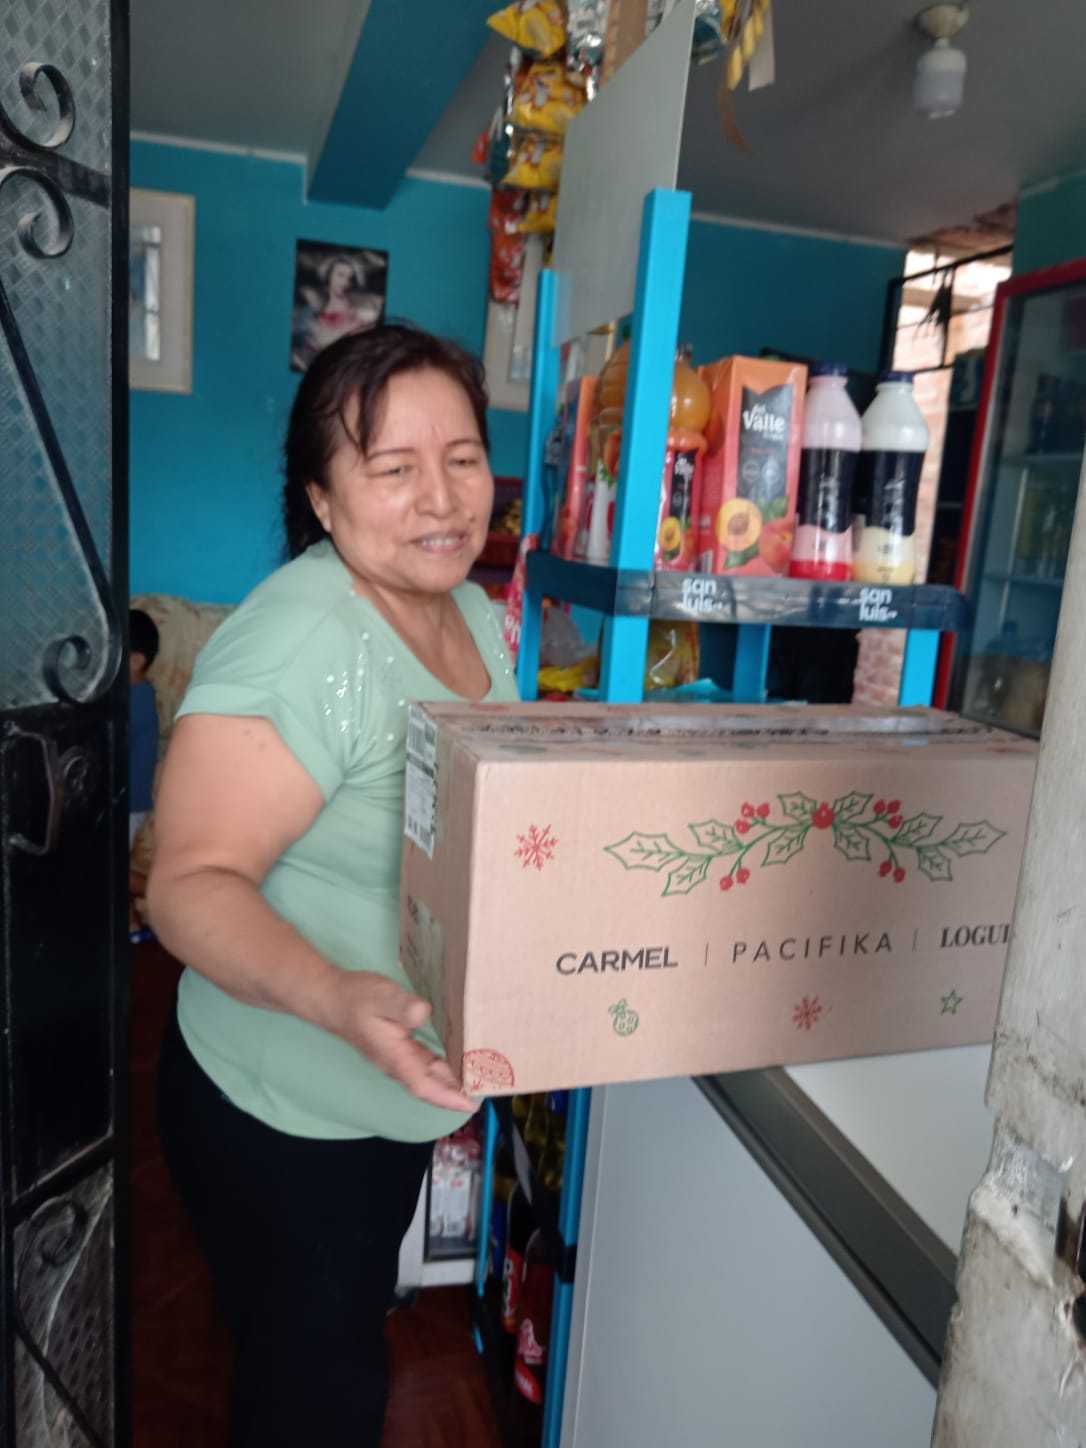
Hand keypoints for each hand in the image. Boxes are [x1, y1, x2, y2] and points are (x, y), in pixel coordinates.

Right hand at [329, 971, 475, 1113]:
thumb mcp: (381, 997)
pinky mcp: (398, 1047)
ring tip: (480, 1079)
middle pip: (430, 1085)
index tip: (471, 1105)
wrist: (332, 998)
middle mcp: (397, 1063)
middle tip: (488, 1090)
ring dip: (452, 1081)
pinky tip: (458, 1059)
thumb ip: (402, 1007)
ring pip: (428, 1076)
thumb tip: (424, 1013)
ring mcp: (397, 1057)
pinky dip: (443, 1066)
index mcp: (395, 1057)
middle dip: (457, 1092)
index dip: (447, 1097)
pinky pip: (424, 1064)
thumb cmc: (357, 998)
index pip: (424, 1086)